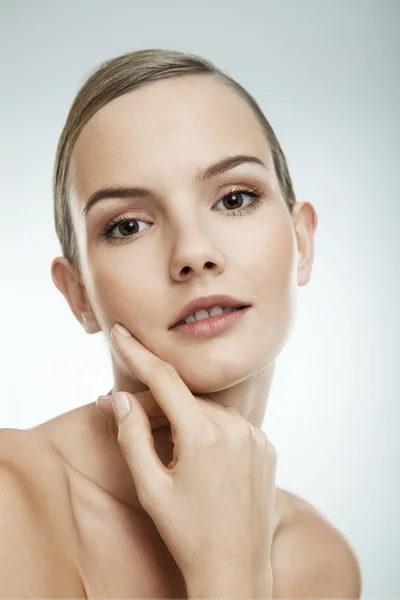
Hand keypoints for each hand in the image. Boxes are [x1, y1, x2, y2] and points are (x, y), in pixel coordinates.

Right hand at [99, 323, 276, 593]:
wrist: (236, 570)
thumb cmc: (187, 533)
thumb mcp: (150, 487)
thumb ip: (132, 436)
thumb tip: (117, 397)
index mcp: (203, 434)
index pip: (163, 379)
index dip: (138, 353)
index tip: (121, 332)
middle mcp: (235, 427)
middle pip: (185, 398)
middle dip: (156, 403)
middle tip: (131, 417)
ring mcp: (255, 436)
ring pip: (207, 410)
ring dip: (184, 418)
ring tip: (170, 451)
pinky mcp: (266, 447)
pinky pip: (230, 425)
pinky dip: (210, 429)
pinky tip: (200, 457)